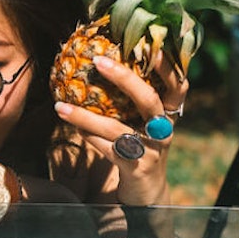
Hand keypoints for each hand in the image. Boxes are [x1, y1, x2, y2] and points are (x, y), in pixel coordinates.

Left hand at [54, 52, 187, 205]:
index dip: (167, 65)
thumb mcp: (143, 123)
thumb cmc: (140, 148)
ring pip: (117, 128)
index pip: (177, 84)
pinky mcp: (136, 168)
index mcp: (169, 114)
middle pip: (148, 99)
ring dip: (86, 116)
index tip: (152, 44)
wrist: (148, 193)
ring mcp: (152, 150)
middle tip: (98, 61)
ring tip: (61, 106)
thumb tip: (103, 61)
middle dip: (124, 78)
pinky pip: (108, 149)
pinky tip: (74, 128)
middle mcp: (164, 130)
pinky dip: (90, 138)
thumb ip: (133, 100)